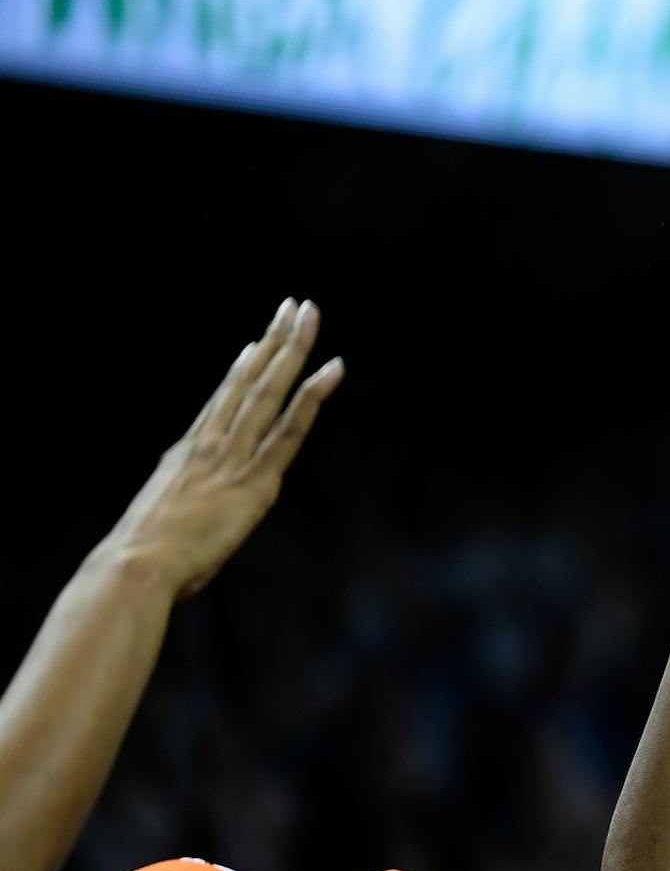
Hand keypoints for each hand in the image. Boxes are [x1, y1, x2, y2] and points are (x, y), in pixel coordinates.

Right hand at [103, 298, 342, 597]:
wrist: (136, 564)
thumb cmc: (145, 558)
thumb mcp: (166, 520)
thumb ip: (185, 508)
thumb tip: (188, 516)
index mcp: (187, 453)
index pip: (222, 402)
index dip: (242, 371)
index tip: (255, 344)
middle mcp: (211, 443)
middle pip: (248, 380)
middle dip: (273, 341)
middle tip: (292, 306)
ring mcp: (234, 455)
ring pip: (270, 390)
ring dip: (293, 349)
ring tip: (310, 314)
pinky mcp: (257, 478)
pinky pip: (290, 429)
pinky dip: (312, 397)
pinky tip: (331, 370)